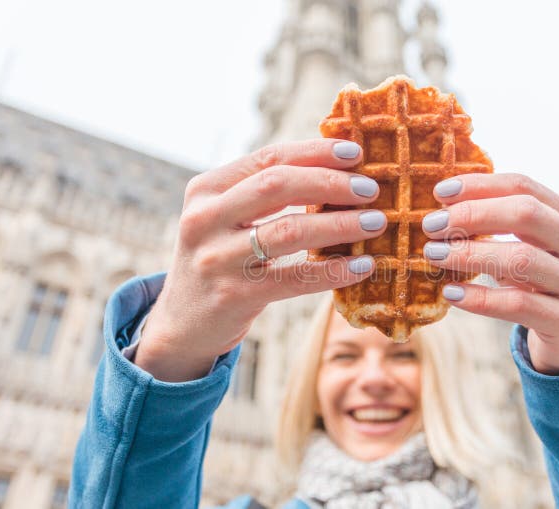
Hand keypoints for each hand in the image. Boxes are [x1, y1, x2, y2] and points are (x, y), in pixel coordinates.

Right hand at [136, 139, 385, 380]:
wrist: (184, 322)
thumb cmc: (221, 259)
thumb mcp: (227, 218)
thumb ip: (266, 194)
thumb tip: (340, 170)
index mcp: (206, 189)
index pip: (267, 158)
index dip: (315, 152)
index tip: (355, 153)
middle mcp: (205, 219)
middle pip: (278, 186)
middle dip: (330, 183)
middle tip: (370, 190)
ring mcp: (217, 259)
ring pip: (289, 231)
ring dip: (340, 224)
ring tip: (375, 222)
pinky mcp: (234, 296)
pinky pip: (295, 278)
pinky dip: (334, 271)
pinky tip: (363, 266)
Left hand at [422, 173, 558, 375]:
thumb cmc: (543, 284)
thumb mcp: (533, 248)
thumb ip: (503, 224)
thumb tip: (444, 207)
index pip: (525, 187)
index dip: (480, 186)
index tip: (441, 192)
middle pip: (527, 214)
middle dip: (473, 215)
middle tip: (432, 225)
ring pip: (522, 259)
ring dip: (471, 254)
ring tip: (435, 254)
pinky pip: (519, 304)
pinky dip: (480, 298)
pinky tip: (451, 293)